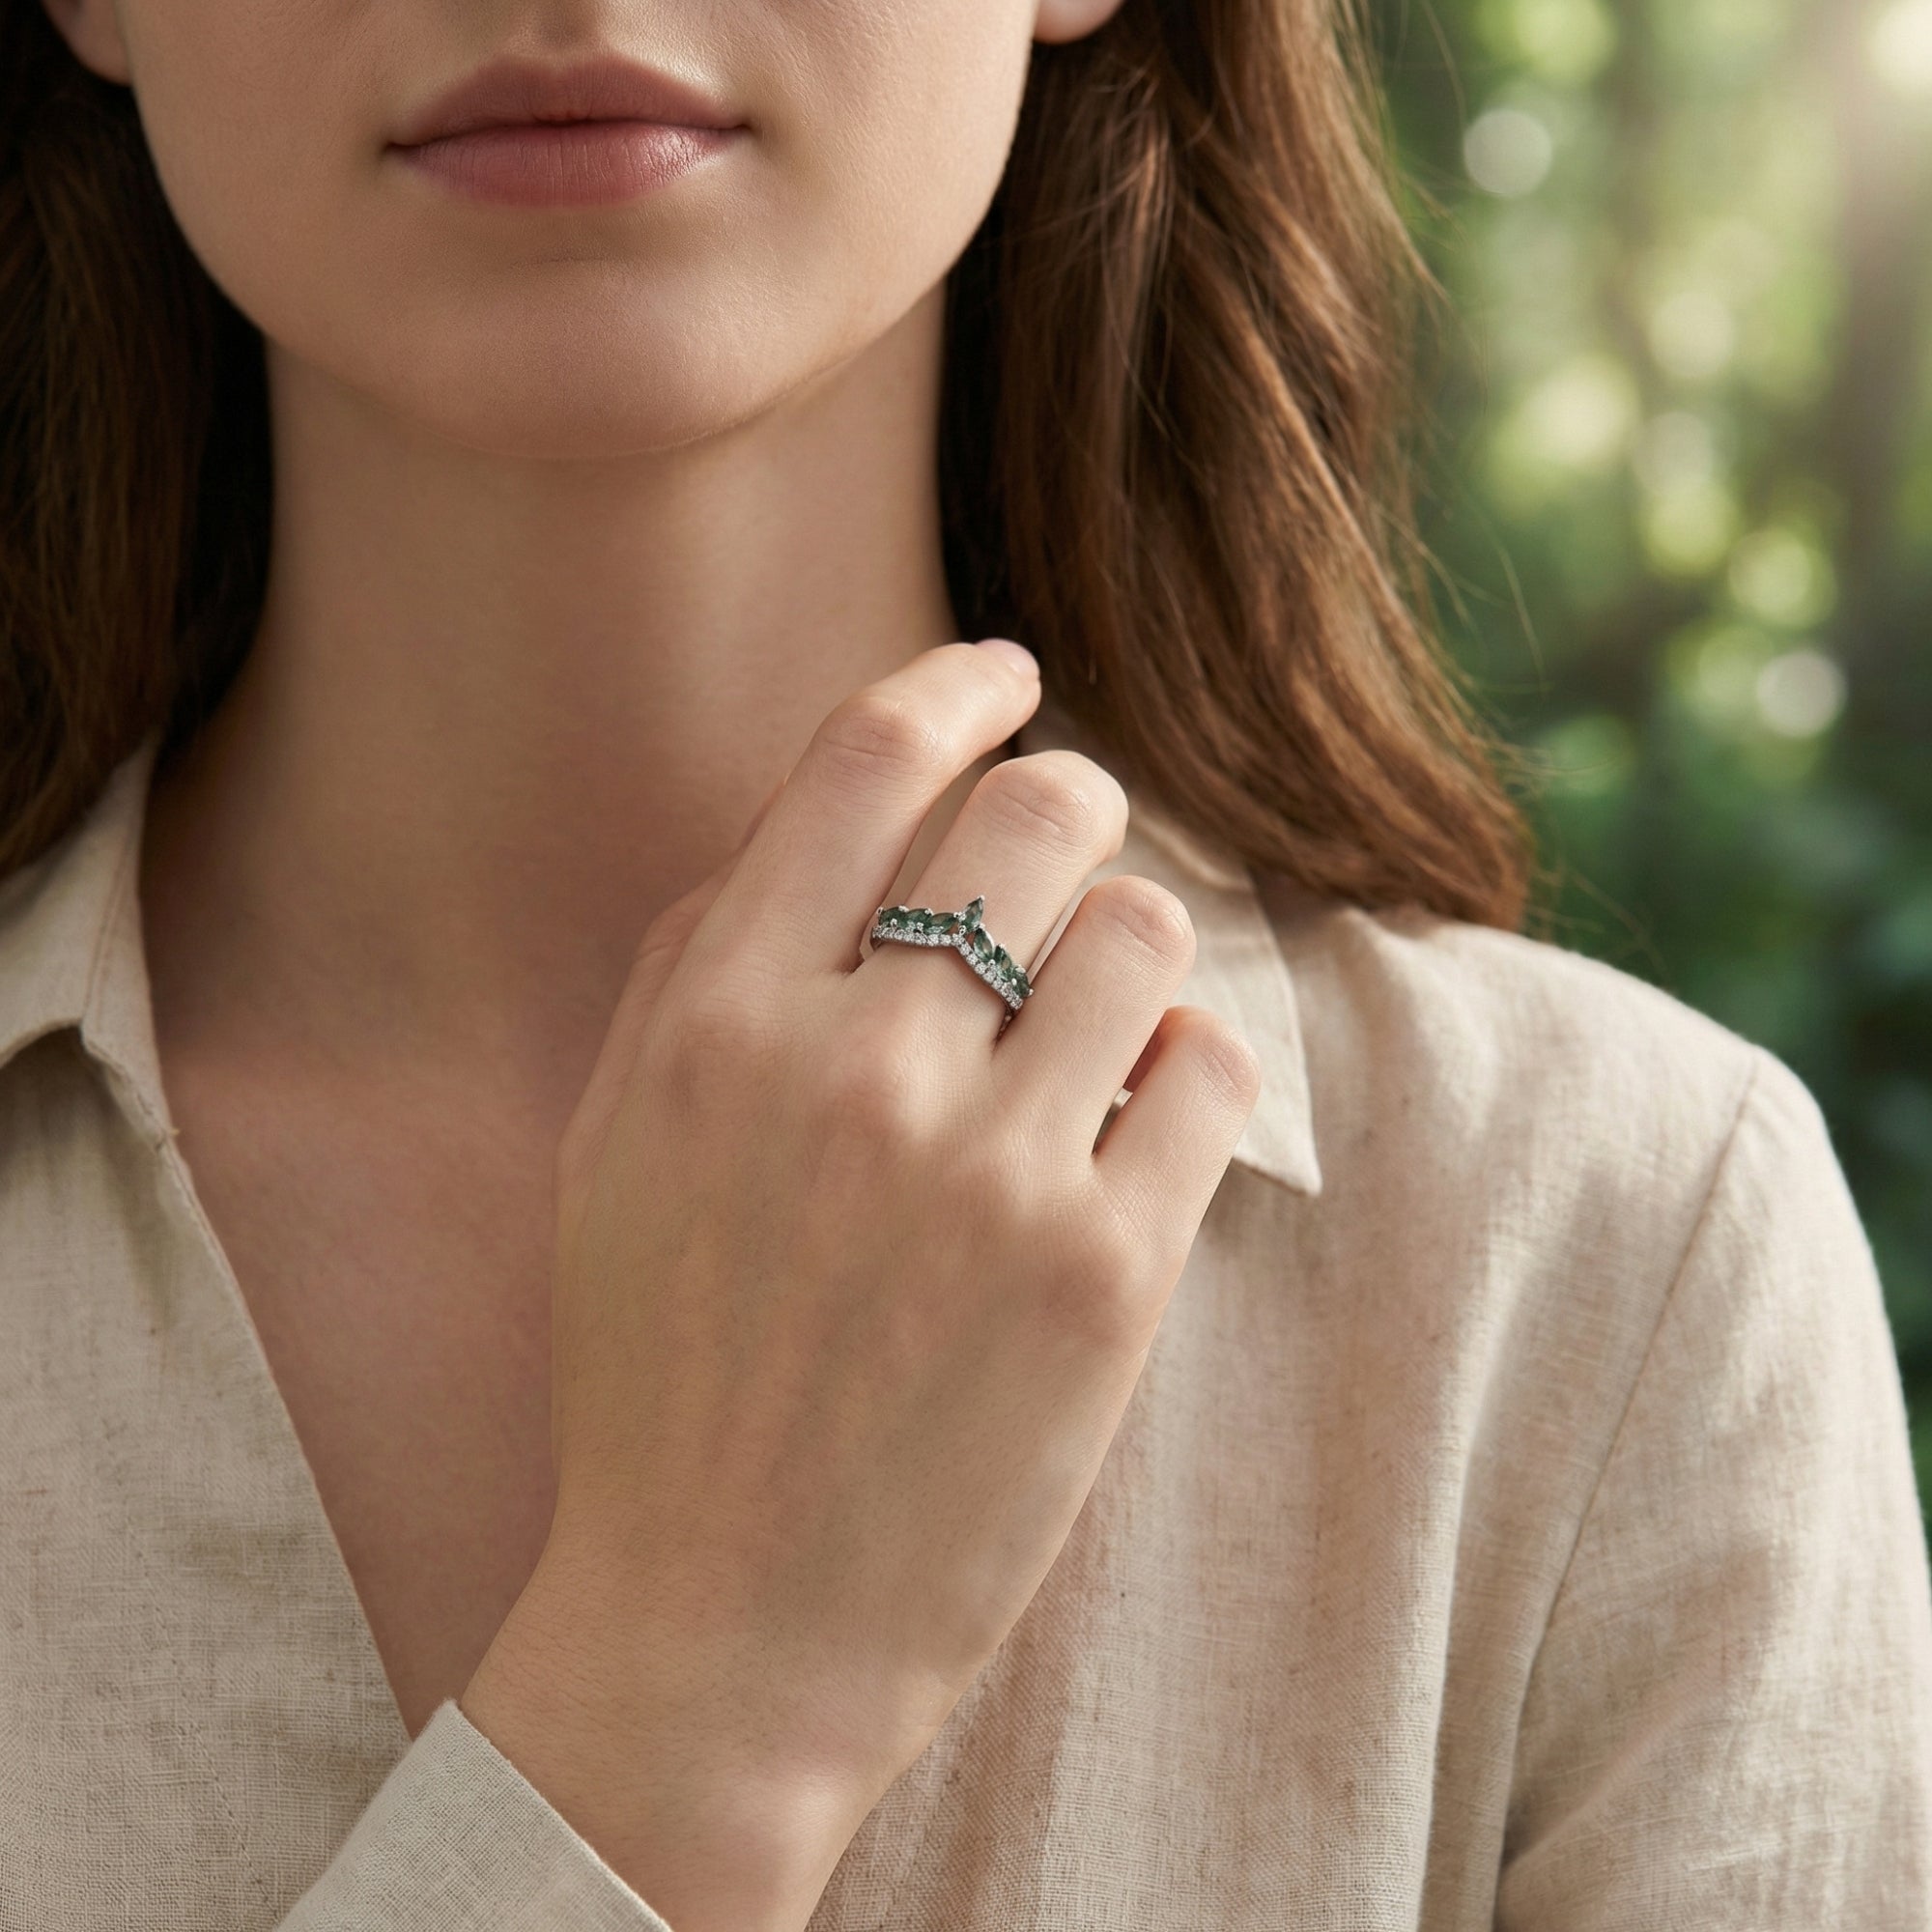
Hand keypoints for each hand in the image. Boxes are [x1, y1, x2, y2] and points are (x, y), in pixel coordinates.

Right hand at [461, 641, 1262, 1929]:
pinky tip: (1137, 1109)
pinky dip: (1188, 1061)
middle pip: (1039, 811)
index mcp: (716, 1026)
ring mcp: (990, 1175)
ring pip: (1144, 926)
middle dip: (1072, 801)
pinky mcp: (1106, 1278)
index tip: (1009, 673)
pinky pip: (1209, 1066)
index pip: (868, 761)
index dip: (961, 685)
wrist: (723, 1636)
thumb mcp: (612, 1150)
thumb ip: (698, 965)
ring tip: (1094, 1013)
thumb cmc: (659, 1383)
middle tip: (1072, 845)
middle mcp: (852, 1072)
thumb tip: (828, 824)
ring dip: (1131, 942)